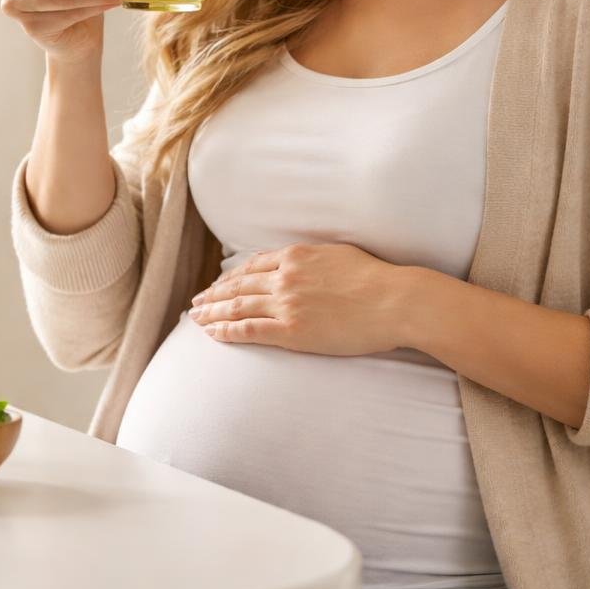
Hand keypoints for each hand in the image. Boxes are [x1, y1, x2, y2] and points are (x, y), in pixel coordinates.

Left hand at [187, 242, 424, 355]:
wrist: (393, 301)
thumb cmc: (375, 279)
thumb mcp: (338, 254)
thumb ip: (313, 258)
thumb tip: (301, 260)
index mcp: (295, 256)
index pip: (251, 267)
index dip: (230, 278)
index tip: (218, 285)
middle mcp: (284, 277)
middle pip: (237, 286)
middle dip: (213, 295)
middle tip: (196, 304)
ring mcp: (286, 303)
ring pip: (237, 306)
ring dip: (212, 313)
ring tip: (196, 319)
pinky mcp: (292, 330)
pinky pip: (249, 329)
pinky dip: (227, 331)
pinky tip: (213, 334)